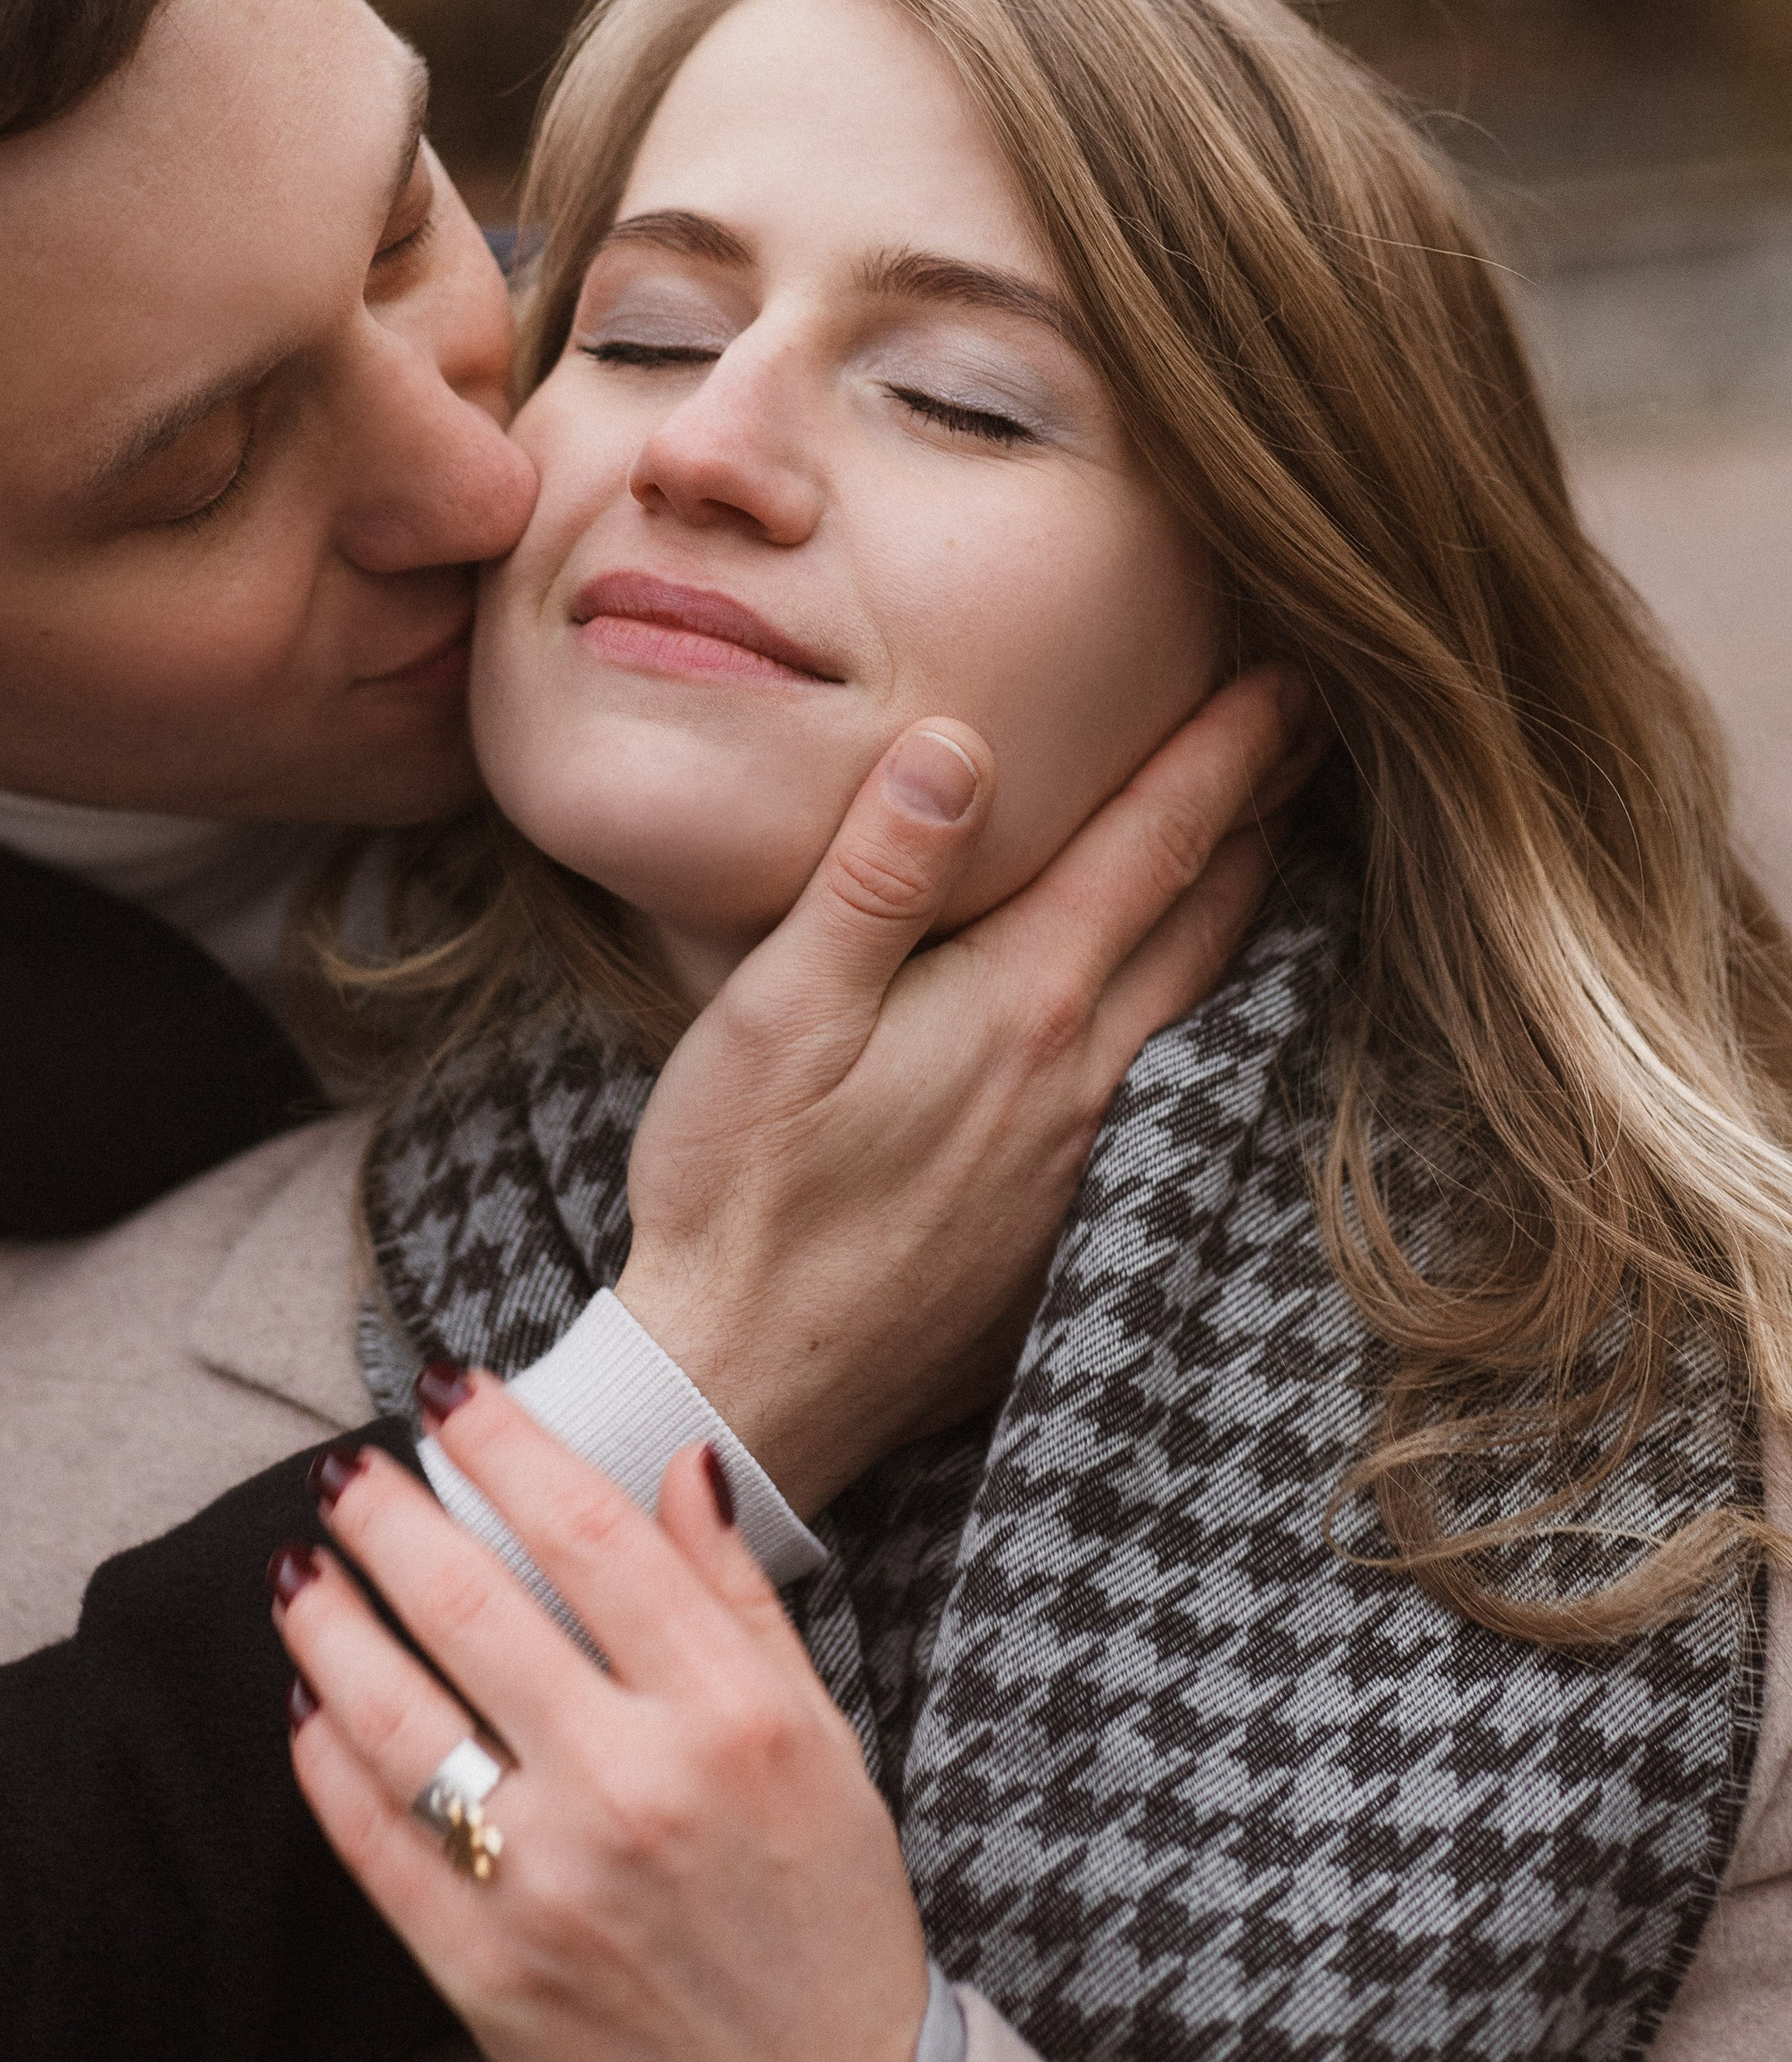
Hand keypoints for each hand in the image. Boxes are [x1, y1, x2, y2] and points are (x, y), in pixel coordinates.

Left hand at [274, 1382, 932, 2061]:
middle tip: (343, 1467)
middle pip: (470, 1605)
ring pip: (395, 1716)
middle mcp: (632, 1788)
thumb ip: (740, 1595)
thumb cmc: (828, 1913)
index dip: (503, 1444)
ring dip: (326, 1622)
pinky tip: (308, 1700)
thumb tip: (682, 1460)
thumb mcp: (820, 1736)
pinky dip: (325, 1758)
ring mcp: (548, 1887)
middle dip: (385, 1515)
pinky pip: (372, 1842)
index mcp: (724, 1715)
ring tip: (295, 1567)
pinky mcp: (484, 1976)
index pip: (587, 1532)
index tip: (447, 1388)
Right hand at [619, 662, 1318, 1513]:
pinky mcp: (1067, 1216)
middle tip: (1319, 728)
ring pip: (1201, 999)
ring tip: (1278, 837)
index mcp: (1024, 1006)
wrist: (750, 1383)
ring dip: (1247, 905)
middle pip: (1207, 915)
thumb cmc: (742, 1188)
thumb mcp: (780, 1011)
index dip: (1224, 752)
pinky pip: (1171, 1078)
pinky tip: (1193, 999)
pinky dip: (1202, 1003)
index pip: (1154, 847)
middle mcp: (1086, 1076)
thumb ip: (877, 873)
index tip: (1289, 677)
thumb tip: (960, 741)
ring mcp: (1088, 1156)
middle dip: (1265, 811)